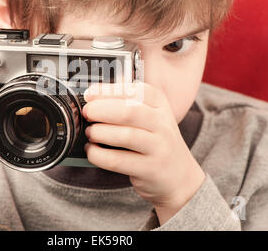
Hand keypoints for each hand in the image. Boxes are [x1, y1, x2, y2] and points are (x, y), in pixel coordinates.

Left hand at [83, 82, 204, 223]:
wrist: (180, 177)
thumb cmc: (156, 143)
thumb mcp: (150, 118)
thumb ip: (126, 105)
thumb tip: (92, 96)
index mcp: (161, 105)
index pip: (136, 90)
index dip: (109, 91)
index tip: (90, 94)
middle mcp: (163, 124)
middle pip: (129, 112)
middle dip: (101, 110)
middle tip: (87, 113)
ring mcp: (159, 148)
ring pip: (125, 136)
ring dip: (99, 133)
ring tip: (90, 133)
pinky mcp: (150, 169)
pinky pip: (118, 161)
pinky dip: (99, 155)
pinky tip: (92, 151)